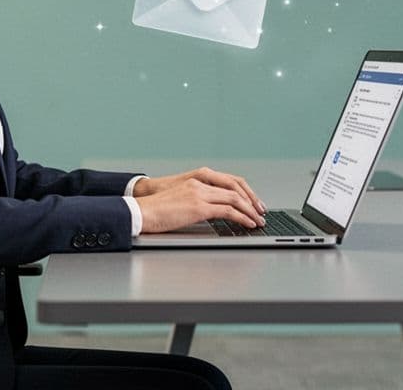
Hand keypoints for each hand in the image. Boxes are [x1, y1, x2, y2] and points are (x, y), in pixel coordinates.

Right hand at [133, 167, 266, 233]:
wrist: (141, 211)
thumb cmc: (157, 209)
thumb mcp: (181, 200)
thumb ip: (198, 201)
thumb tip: (214, 213)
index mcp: (197, 178)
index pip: (230, 180)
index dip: (245, 191)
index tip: (254, 202)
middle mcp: (201, 182)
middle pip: (236, 187)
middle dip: (252, 200)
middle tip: (261, 212)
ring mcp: (200, 193)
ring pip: (235, 198)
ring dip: (250, 210)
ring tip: (258, 220)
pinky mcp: (198, 207)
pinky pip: (227, 210)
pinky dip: (241, 217)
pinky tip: (247, 224)